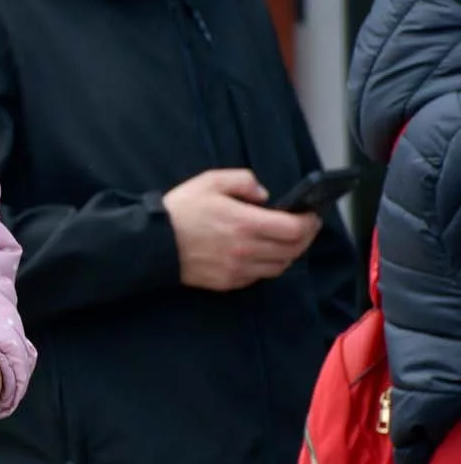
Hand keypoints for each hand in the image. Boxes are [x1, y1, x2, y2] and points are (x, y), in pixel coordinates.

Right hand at [162, 169, 320, 291]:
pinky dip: (267, 266)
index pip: (294, 229)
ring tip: (285, 241)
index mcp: (245, 223)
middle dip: (305, 238)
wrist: (153, 243)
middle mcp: (246, 250)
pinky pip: (259, 277)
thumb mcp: (210, 181)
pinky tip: (261, 254)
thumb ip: (244, 180)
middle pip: (293, 250)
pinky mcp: (228, 282)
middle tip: (304, 228)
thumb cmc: (181, 210)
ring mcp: (238, 269)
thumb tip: (264, 196)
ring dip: (288, 254)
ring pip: (280, 266)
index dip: (309, 223)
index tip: (311, 216)